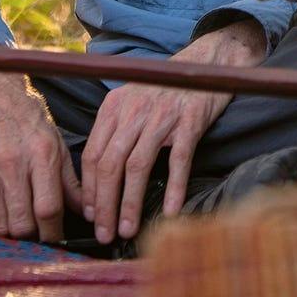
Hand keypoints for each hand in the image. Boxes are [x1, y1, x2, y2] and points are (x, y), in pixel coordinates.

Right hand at [0, 70, 81, 241]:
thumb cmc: (28, 118)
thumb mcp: (56, 142)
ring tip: (19, 224)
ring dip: (11, 233)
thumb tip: (84, 213)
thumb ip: (69, 180)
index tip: (56, 238)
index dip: (53, 232)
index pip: (48, 208)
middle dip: (33, 237)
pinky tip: (1, 213)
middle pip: (21, 224)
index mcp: (40, 153)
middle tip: (37, 233)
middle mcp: (10, 163)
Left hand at [79, 19, 267, 243]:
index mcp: (115, 106)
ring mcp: (162, 117)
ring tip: (127, 230)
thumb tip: (99, 174)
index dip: (89, 189)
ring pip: (137, 167)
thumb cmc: (166, 88)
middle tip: (103, 233)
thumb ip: (114, 129)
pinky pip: (178, 161)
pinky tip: (170, 211)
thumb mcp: (132, 100)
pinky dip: (174, 188)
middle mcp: (134, 110)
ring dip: (129, 203)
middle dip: (104, 205)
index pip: (93, 154)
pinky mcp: (190, 122)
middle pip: (110, 165)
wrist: (206, 64)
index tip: (90, 215)